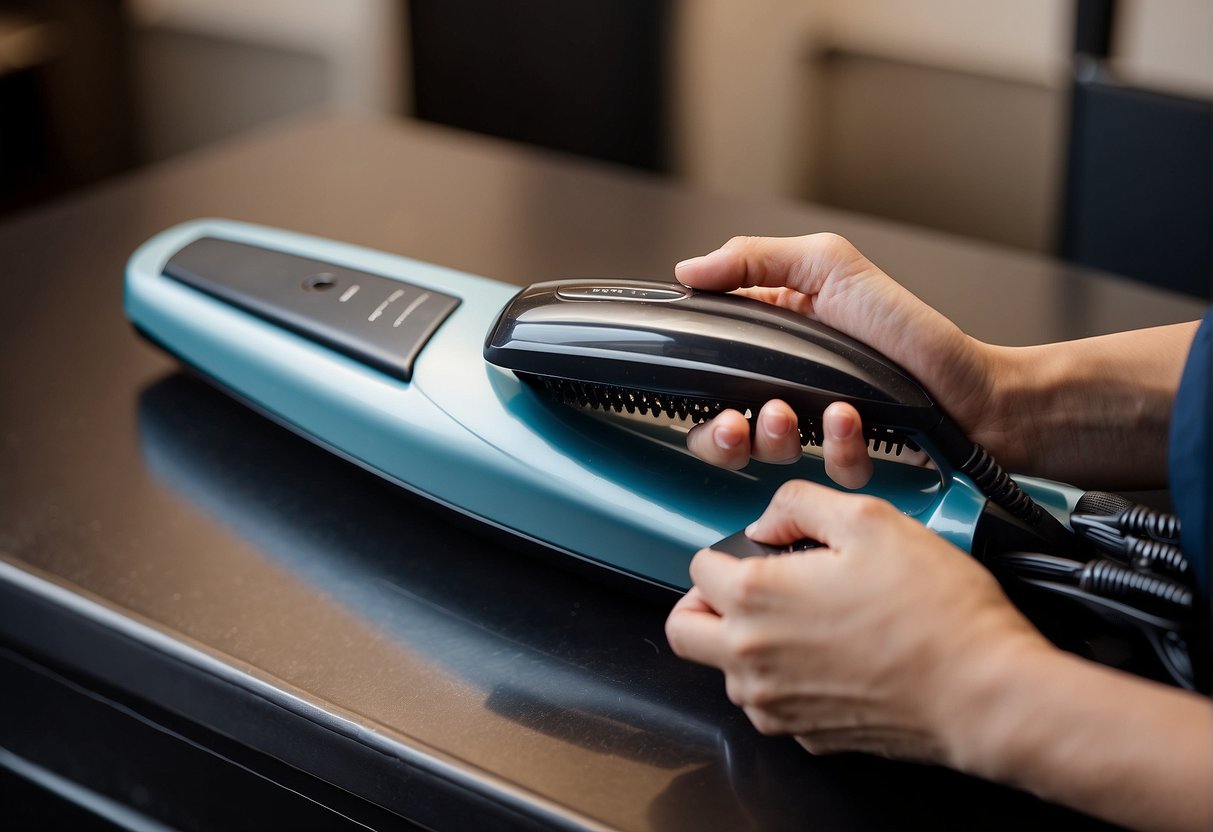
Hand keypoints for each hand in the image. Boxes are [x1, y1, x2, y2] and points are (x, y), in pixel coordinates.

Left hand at [665, 479, 1051, 762]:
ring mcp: (775, 705)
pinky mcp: (806, 735)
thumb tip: (768, 520)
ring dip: (746, 644)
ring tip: (805, 621)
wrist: (984, 693)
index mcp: (754, 598)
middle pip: (686, 630)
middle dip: (704, 603)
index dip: (729, 548)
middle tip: (747, 587)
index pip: (698, 567)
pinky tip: (832, 658)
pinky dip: (785, 681)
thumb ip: (800, 504)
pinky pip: (772, 704)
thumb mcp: (869, 519)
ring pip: (725, 672)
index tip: (763, 549)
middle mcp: (751, 659)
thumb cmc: (936, 611)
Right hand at [678, 234, 1015, 485]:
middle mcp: (788, 385)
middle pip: (721, 429)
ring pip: (766, 454)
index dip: (694, 387)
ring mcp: (816, 425)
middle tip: (738, 421)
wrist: (975, 386)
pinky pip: (825, 470)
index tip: (696, 389)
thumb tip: (690, 270)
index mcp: (773, 341)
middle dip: (721, 435)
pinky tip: (852, 422)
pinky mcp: (849, 457)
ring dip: (775, 438)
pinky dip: (838, 448)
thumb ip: (754, 259)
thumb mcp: (830, 266)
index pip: (708, 370)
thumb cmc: (908, 328)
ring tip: (797, 415)